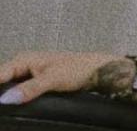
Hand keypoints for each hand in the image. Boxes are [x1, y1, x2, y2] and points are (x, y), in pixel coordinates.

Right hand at [0, 51, 123, 104]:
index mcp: (23, 59)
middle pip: (2, 82)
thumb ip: (30, 88)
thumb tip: (6, 98)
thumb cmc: (78, 68)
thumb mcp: (53, 78)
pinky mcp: (36, 84)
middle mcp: (23, 66)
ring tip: (7, 108)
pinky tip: (15, 106)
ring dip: (7, 96)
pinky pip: (19, 92)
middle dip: (1, 94)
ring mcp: (29, 75)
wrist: (98, 70)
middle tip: (3, 106)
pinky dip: (16, 98)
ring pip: (9, 87)